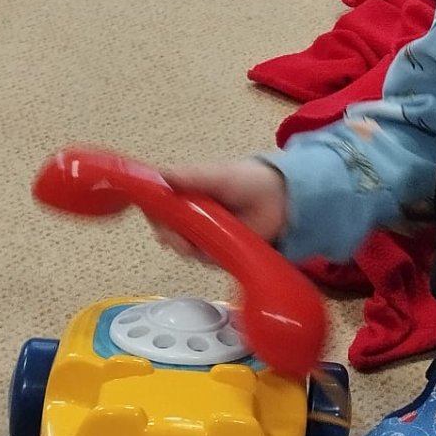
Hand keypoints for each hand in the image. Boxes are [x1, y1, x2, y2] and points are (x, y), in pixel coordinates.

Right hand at [148, 157, 288, 261]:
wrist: (283, 201)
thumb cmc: (250, 181)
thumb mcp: (217, 175)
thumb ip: (189, 177)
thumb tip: (160, 176)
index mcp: (190, 194)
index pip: (160, 205)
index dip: (153, 212)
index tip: (151, 215)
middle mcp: (194, 216)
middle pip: (167, 230)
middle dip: (167, 234)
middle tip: (174, 235)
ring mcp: (206, 235)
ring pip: (183, 247)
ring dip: (184, 247)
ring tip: (193, 242)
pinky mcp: (220, 252)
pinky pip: (204, 259)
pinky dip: (203, 256)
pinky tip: (210, 249)